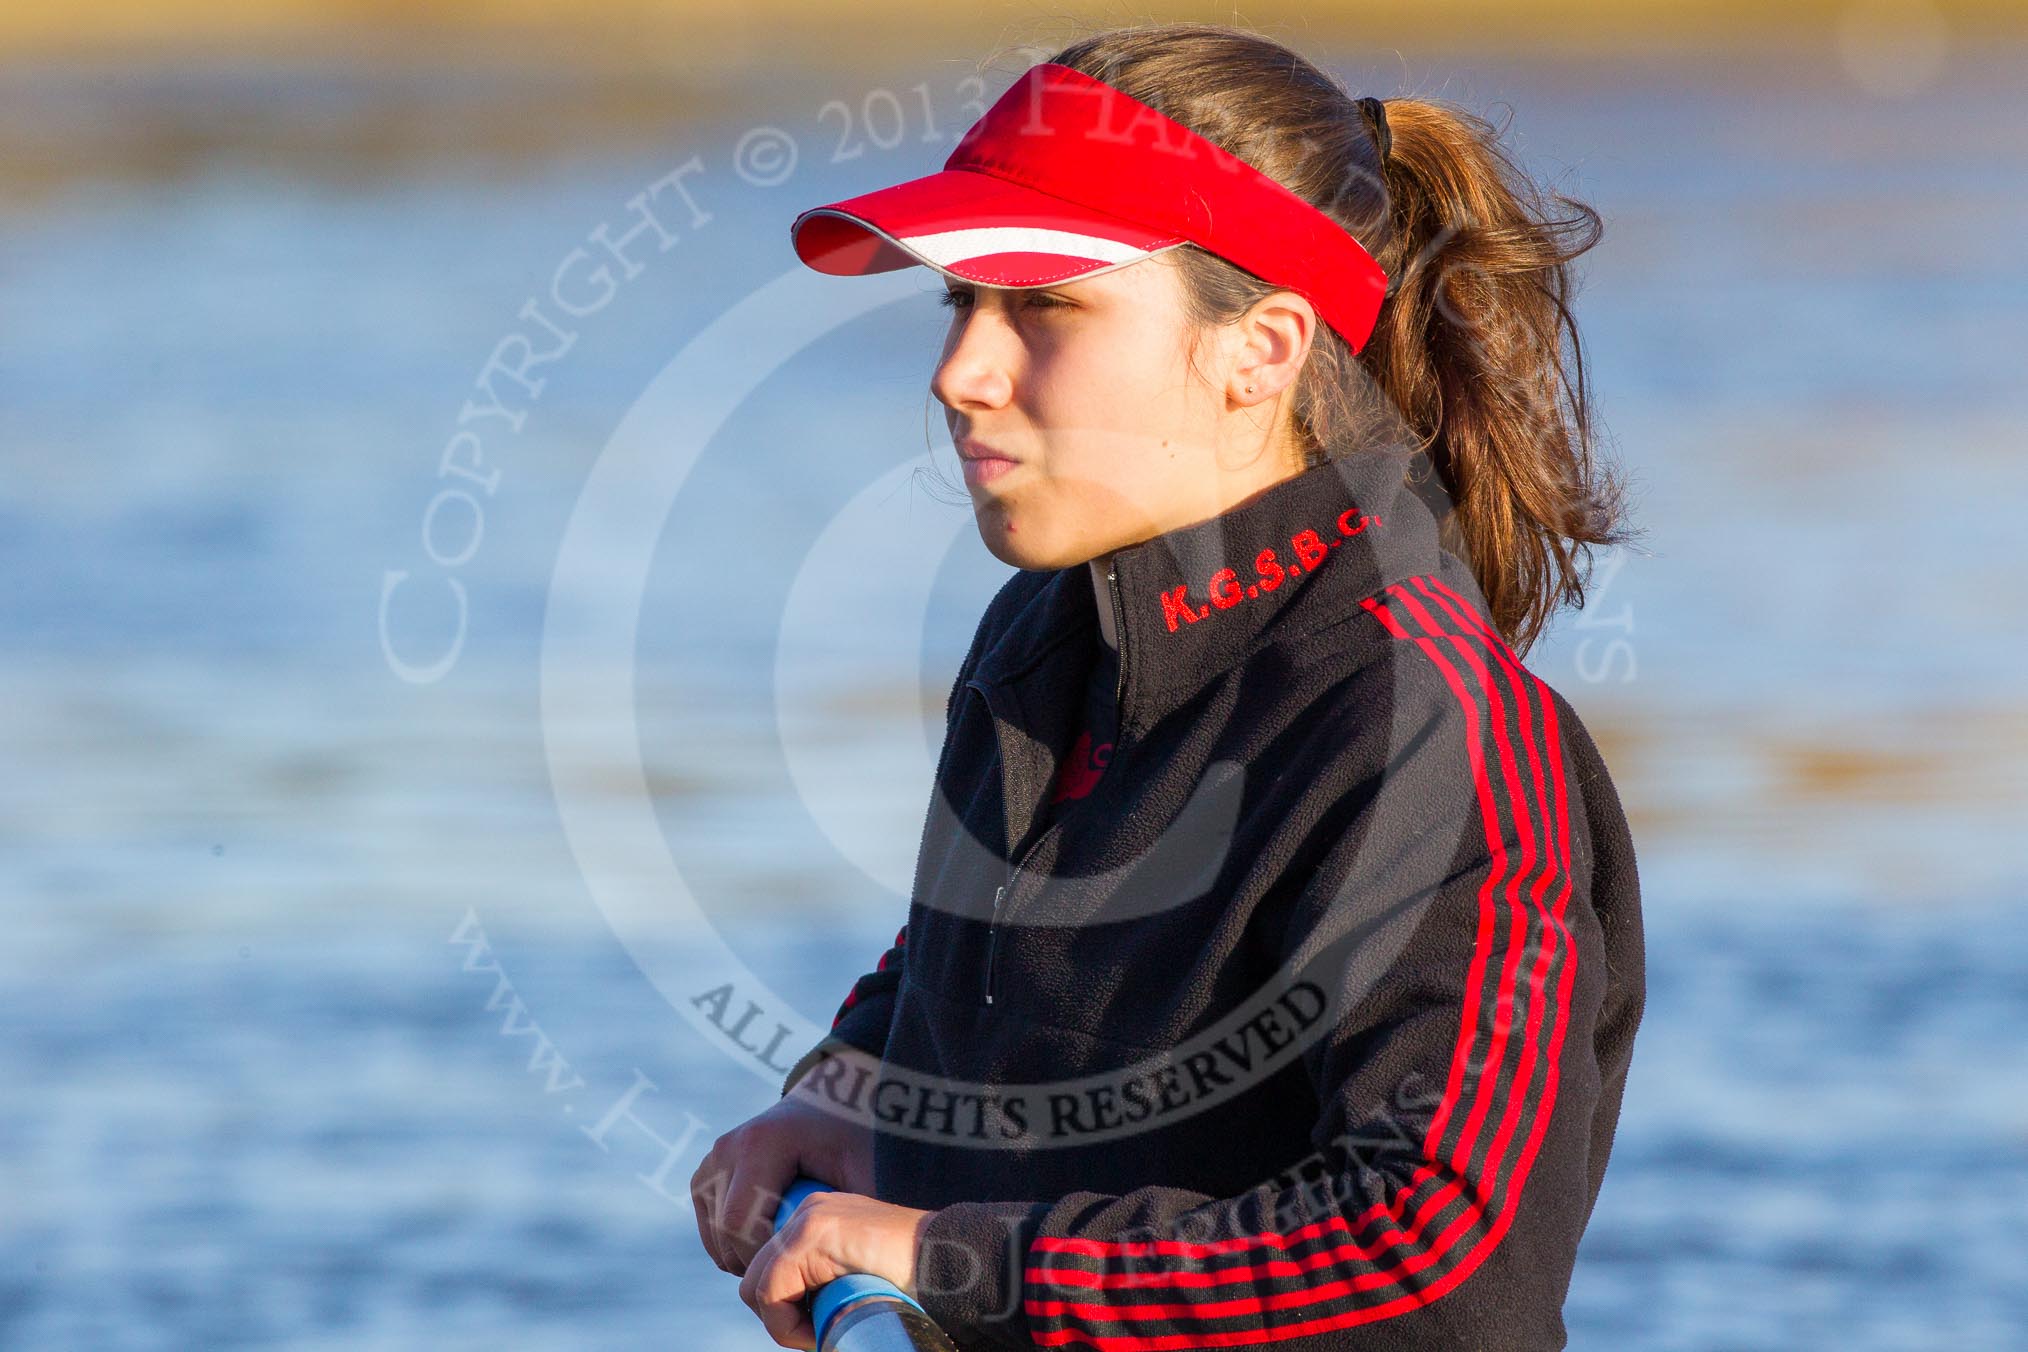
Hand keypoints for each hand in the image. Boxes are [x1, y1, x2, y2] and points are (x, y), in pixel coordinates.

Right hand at [690, 1044, 879, 1275]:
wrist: (834, 1105)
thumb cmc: (855, 1143)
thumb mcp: (865, 1175)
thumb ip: (851, 1217)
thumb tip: (838, 1267)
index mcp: (761, 1144)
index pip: (740, 1224)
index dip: (765, 1260)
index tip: (803, 1274)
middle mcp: (728, 1148)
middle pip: (724, 1233)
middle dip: (758, 1264)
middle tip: (799, 1276)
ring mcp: (713, 1160)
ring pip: (715, 1235)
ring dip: (746, 1258)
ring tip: (791, 1255)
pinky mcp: (706, 1174)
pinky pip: (711, 1227)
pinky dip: (735, 1246)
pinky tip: (773, 1240)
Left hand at [738, 1188, 934, 1349]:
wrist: (950, 1263)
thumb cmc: (915, 1281)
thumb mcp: (859, 1277)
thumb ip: (829, 1284)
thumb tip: (800, 1318)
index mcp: (819, 1220)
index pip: (771, 1269)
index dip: (785, 1309)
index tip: (819, 1327)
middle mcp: (808, 1212)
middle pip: (755, 1276)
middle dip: (779, 1316)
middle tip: (817, 1333)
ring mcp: (808, 1219)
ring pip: (757, 1285)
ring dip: (783, 1323)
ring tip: (823, 1331)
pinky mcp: (811, 1235)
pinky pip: (771, 1292)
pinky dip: (787, 1325)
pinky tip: (821, 1330)